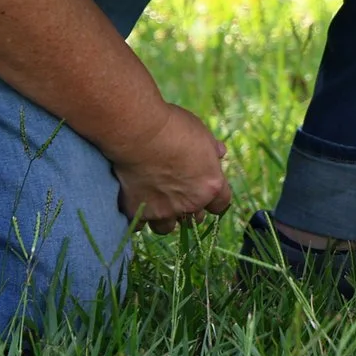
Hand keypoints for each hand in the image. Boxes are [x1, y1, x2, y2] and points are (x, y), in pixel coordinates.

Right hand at [111, 101, 235, 231]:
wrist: (139, 132)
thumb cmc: (174, 127)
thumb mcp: (201, 133)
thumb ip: (212, 149)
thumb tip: (220, 153)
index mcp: (210, 186)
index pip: (221, 204)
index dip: (214, 199)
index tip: (206, 191)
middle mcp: (189, 204)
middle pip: (195, 218)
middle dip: (189, 209)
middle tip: (178, 193)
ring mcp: (162, 210)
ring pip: (166, 228)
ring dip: (164, 218)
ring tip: (156, 203)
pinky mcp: (136, 211)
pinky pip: (137, 224)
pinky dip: (137, 216)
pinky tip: (133, 204)